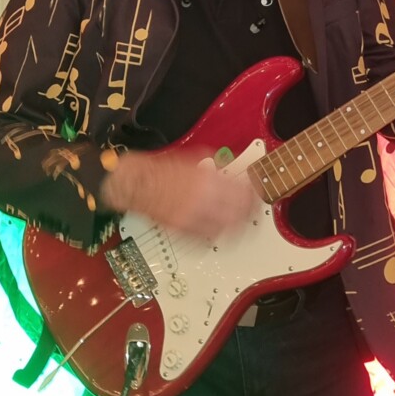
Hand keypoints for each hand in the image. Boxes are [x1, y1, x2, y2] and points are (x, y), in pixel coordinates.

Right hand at [100, 146, 257, 235]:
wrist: (138, 183)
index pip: (243, 194)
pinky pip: (206, 239)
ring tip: (239, 225)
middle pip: (238, 215)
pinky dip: (215, 236)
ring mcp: (192, 218)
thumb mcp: (197, 157)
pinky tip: (218, 231)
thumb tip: (236, 166)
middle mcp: (202, 201)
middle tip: (252, 213)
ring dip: (234, 228)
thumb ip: (219, 164)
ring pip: (224, 230)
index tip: (257, 195)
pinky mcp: (182, 230)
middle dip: (248, 215)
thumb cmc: (165, 170)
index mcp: (208, 181)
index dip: (254, 196)